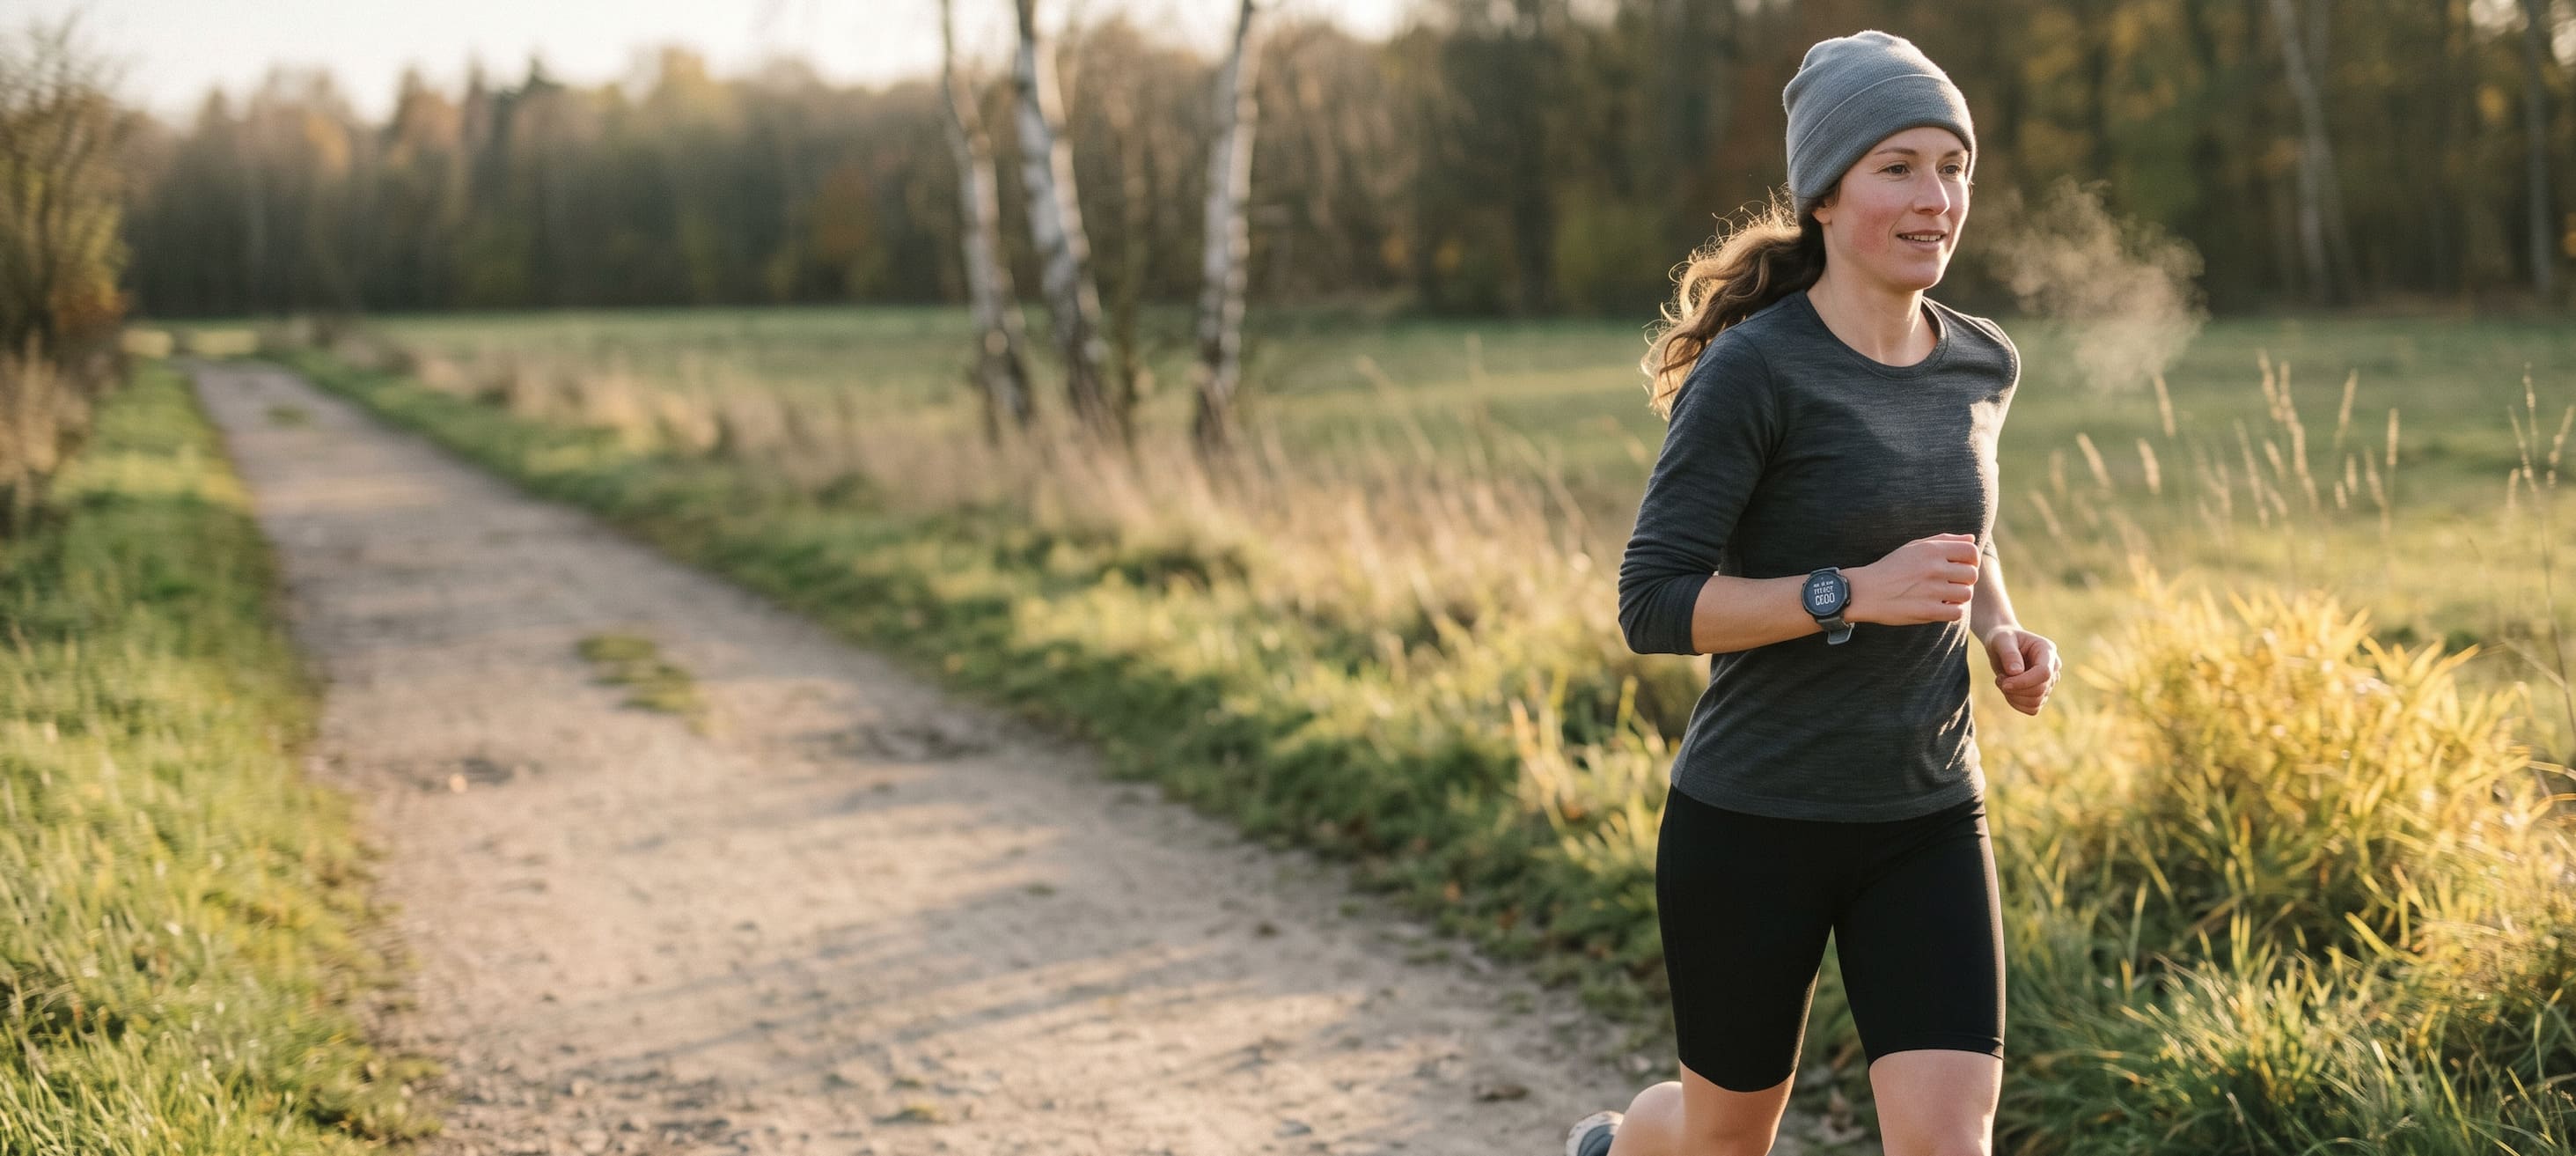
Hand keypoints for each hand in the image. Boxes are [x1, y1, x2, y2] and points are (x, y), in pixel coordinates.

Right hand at [1847, 533, 1979, 625]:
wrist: (1865, 592)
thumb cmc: (1891, 568)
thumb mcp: (1914, 547)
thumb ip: (1944, 540)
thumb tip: (1972, 539)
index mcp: (1931, 550)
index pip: (1971, 552)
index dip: (1971, 561)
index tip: (1961, 567)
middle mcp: (1934, 568)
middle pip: (1971, 575)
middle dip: (1964, 580)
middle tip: (1950, 584)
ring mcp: (1932, 590)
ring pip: (1967, 594)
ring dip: (1958, 597)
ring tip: (1945, 596)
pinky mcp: (1928, 611)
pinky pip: (1957, 612)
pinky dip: (1952, 611)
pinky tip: (1941, 607)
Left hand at [1982, 626, 2059, 714]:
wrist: (2003, 647)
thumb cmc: (2003, 640)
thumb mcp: (2001, 640)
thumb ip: (2008, 653)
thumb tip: (2016, 672)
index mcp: (2047, 650)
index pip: (2044, 673)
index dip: (2024, 682)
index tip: (2004, 683)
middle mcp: (2053, 667)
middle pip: (2040, 690)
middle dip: (2015, 689)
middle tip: (2000, 679)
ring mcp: (2049, 682)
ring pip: (2036, 702)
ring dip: (2014, 697)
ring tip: (2003, 682)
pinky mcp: (2042, 694)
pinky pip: (2033, 709)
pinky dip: (2017, 704)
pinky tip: (2009, 691)